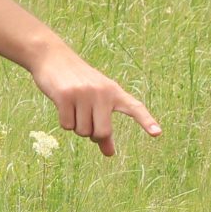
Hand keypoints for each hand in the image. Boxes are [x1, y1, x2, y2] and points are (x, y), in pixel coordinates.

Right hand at [30, 43, 160, 156]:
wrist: (53, 57)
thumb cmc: (78, 83)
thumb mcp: (96, 101)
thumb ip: (105, 128)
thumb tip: (110, 154)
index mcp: (114, 92)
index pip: (134, 108)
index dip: (146, 121)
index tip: (157, 133)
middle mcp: (102, 92)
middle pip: (102, 132)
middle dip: (93, 135)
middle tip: (86, 122)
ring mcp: (83, 93)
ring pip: (82, 131)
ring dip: (76, 126)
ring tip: (73, 107)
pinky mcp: (65, 96)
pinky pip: (67, 125)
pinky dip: (64, 121)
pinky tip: (62, 105)